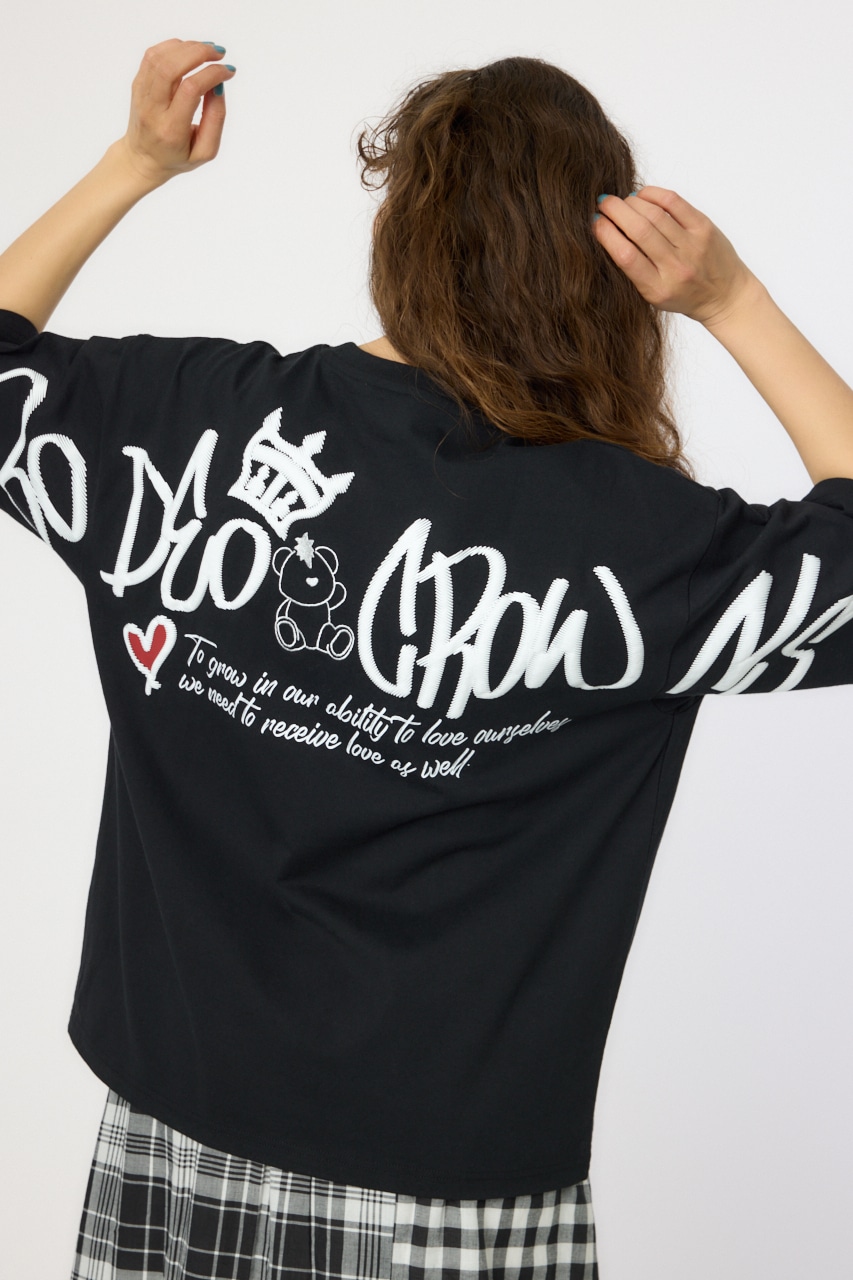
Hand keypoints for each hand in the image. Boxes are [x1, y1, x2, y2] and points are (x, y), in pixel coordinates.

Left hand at [117, 38, 235, 187]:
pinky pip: (152, 55)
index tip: (228, 72)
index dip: (212, 74)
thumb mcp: (205, 151)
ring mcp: (141, 94)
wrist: (142, 159)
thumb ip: (215, 119)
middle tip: (219, 53)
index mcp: (171, 129)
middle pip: (171, 67)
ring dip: (187, 47)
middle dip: (199, 52)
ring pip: (160, 57)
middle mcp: (152, 109)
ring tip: (206, 50)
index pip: (191, 89)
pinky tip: (188, 52)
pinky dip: (173, 47)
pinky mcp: (137, 84)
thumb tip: (218, 84)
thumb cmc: (178, 156)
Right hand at [592, 187, 758, 327]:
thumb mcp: (653, 294)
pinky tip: (641, 195)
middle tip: (602, 203)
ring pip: (654, 213)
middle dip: (615, 210)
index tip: (594, 222)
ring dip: (631, 202)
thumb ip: (633, 269)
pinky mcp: (704, 228)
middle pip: (639, 230)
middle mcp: (676, 267)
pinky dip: (652, 194)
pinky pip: (673, 202)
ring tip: (621, 201)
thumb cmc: (683, 295)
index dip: (606, 234)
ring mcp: (692, 246)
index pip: (625, 256)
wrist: (725, 296)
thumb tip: (607, 230)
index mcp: (657, 289)